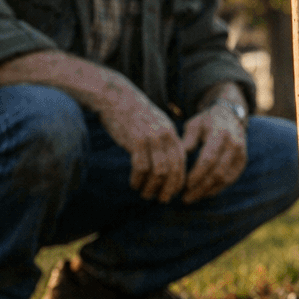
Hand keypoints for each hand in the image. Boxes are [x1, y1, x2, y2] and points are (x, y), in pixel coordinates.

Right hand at [97, 85, 186, 201]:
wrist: (116, 98)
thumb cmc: (134, 115)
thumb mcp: (155, 126)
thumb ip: (163, 143)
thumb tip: (167, 165)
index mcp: (172, 134)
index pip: (182, 162)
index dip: (179, 180)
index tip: (174, 192)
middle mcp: (166, 136)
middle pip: (174, 169)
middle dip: (169, 188)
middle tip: (162, 200)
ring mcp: (152, 138)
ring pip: (159, 171)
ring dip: (152, 187)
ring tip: (145, 194)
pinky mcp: (136, 140)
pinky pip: (141, 167)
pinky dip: (138, 179)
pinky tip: (134, 184)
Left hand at [180, 102, 247, 202]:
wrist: (230, 115)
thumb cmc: (207, 121)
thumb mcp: (194, 125)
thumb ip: (186, 141)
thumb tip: (176, 160)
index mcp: (220, 134)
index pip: (208, 159)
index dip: (197, 175)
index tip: (184, 185)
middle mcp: (233, 144)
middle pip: (217, 172)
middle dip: (201, 187)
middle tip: (185, 198)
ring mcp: (240, 153)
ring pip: (225, 178)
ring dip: (208, 190)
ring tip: (193, 197)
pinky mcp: (242, 160)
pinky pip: (231, 178)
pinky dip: (218, 188)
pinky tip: (205, 193)